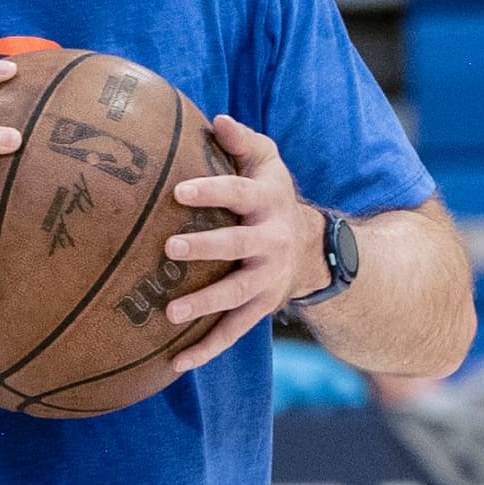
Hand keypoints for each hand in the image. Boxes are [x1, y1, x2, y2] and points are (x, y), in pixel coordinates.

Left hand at [162, 113, 311, 374]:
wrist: (314, 249)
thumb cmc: (271, 195)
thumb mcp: (267, 162)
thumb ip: (242, 141)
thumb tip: (216, 119)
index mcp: (267, 201)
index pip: (239, 193)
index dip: (212, 191)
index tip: (179, 190)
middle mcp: (270, 242)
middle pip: (237, 245)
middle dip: (205, 248)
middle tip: (170, 249)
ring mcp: (266, 279)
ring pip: (235, 295)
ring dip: (204, 305)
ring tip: (169, 313)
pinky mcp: (260, 309)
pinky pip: (232, 332)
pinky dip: (206, 350)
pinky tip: (174, 365)